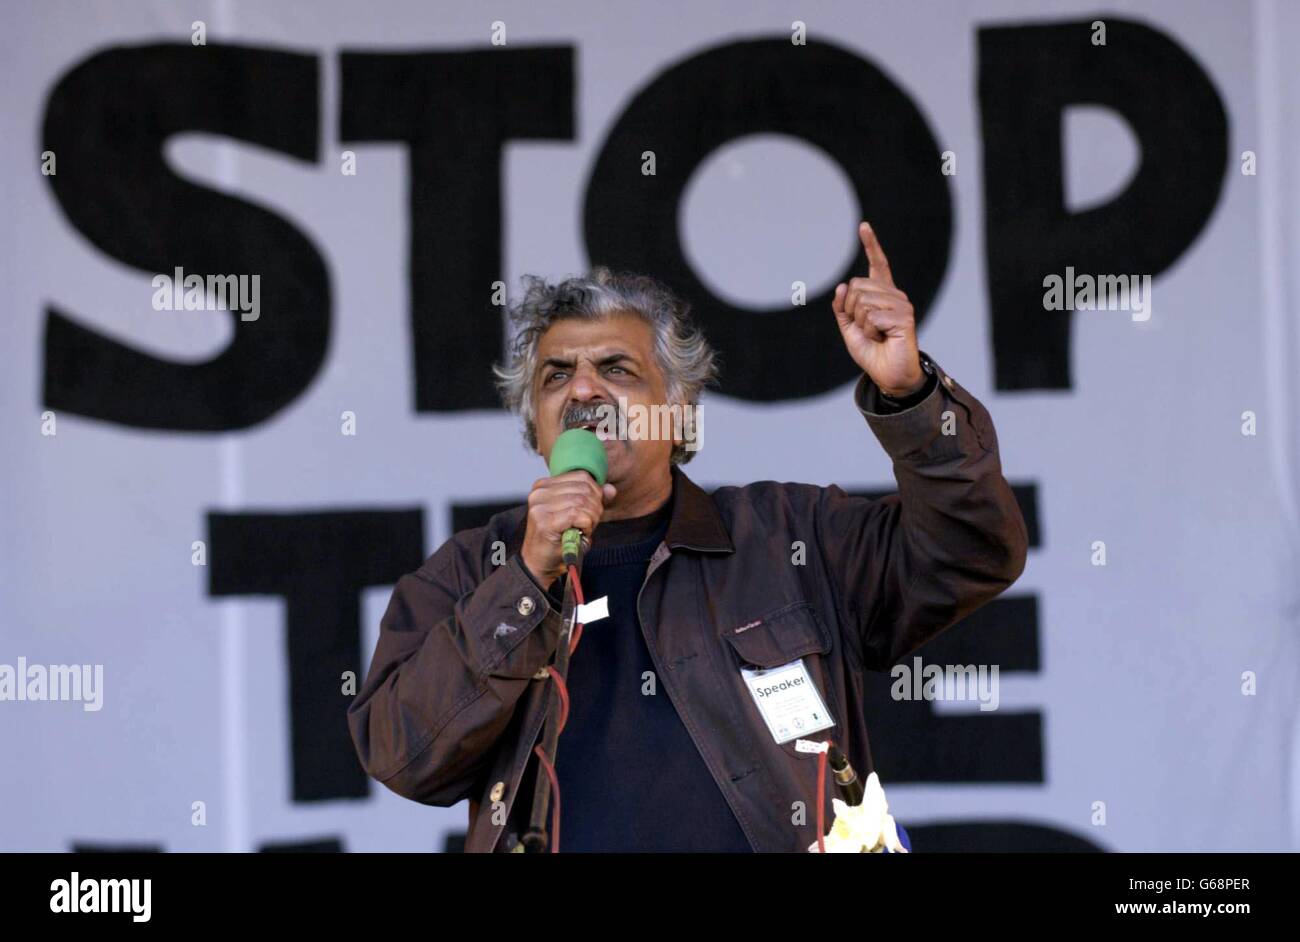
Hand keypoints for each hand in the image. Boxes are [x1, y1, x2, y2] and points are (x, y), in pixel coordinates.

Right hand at [521, 471, 616, 587]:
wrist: (539, 565)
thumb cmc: (558, 540)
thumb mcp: (577, 516)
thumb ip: (593, 500)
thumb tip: (611, 488)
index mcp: (544, 485)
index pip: (582, 476)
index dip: (595, 493)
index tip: (592, 511)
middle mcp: (539, 492)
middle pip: (584, 488)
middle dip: (595, 507)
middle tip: (589, 524)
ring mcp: (540, 506)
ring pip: (582, 501)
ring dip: (591, 518)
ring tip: (583, 530)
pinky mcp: (545, 521)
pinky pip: (578, 514)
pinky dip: (586, 525)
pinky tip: (579, 534)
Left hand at [831, 221, 924, 396]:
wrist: (888, 374)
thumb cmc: (871, 350)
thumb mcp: (849, 328)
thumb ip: (842, 308)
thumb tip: (842, 287)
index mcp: (882, 294)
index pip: (877, 265)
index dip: (870, 245)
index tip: (863, 226)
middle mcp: (894, 295)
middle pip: (857, 287)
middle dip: (851, 311)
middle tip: (866, 328)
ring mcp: (901, 304)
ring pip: (862, 302)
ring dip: (861, 324)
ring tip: (876, 335)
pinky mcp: (904, 317)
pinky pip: (871, 317)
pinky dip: (869, 331)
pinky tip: (882, 338)